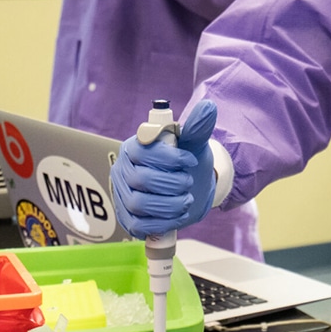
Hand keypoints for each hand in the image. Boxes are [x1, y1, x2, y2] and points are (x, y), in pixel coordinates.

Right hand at [111, 100, 218, 236]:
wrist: (190, 186)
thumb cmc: (187, 160)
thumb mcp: (194, 143)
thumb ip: (198, 126)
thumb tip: (208, 106)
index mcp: (135, 146)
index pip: (144, 152)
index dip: (170, 159)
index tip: (191, 160)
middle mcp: (123, 169)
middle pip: (141, 179)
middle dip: (173, 184)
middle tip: (189, 183)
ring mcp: (122, 194)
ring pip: (139, 204)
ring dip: (170, 204)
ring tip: (186, 199)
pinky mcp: (127, 217)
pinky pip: (138, 225)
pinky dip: (162, 222)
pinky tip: (176, 214)